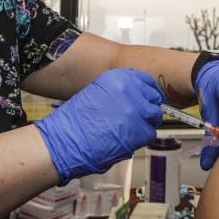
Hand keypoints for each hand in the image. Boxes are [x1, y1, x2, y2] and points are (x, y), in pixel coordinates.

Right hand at [35, 69, 163, 184]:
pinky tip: (124, 140)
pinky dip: (140, 139)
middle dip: (147, 111)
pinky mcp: (139, 130)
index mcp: (118, 78)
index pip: (147, 81)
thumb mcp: (96, 94)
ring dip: (143, 126)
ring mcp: (136, 110)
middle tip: (134, 119)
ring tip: (125, 132)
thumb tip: (136, 98)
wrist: (65, 140)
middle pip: (153, 100)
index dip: (148, 93)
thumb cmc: (74, 122)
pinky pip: (149, 134)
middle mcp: (129, 90)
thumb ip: (119, 93)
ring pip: (153, 119)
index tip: (148, 99)